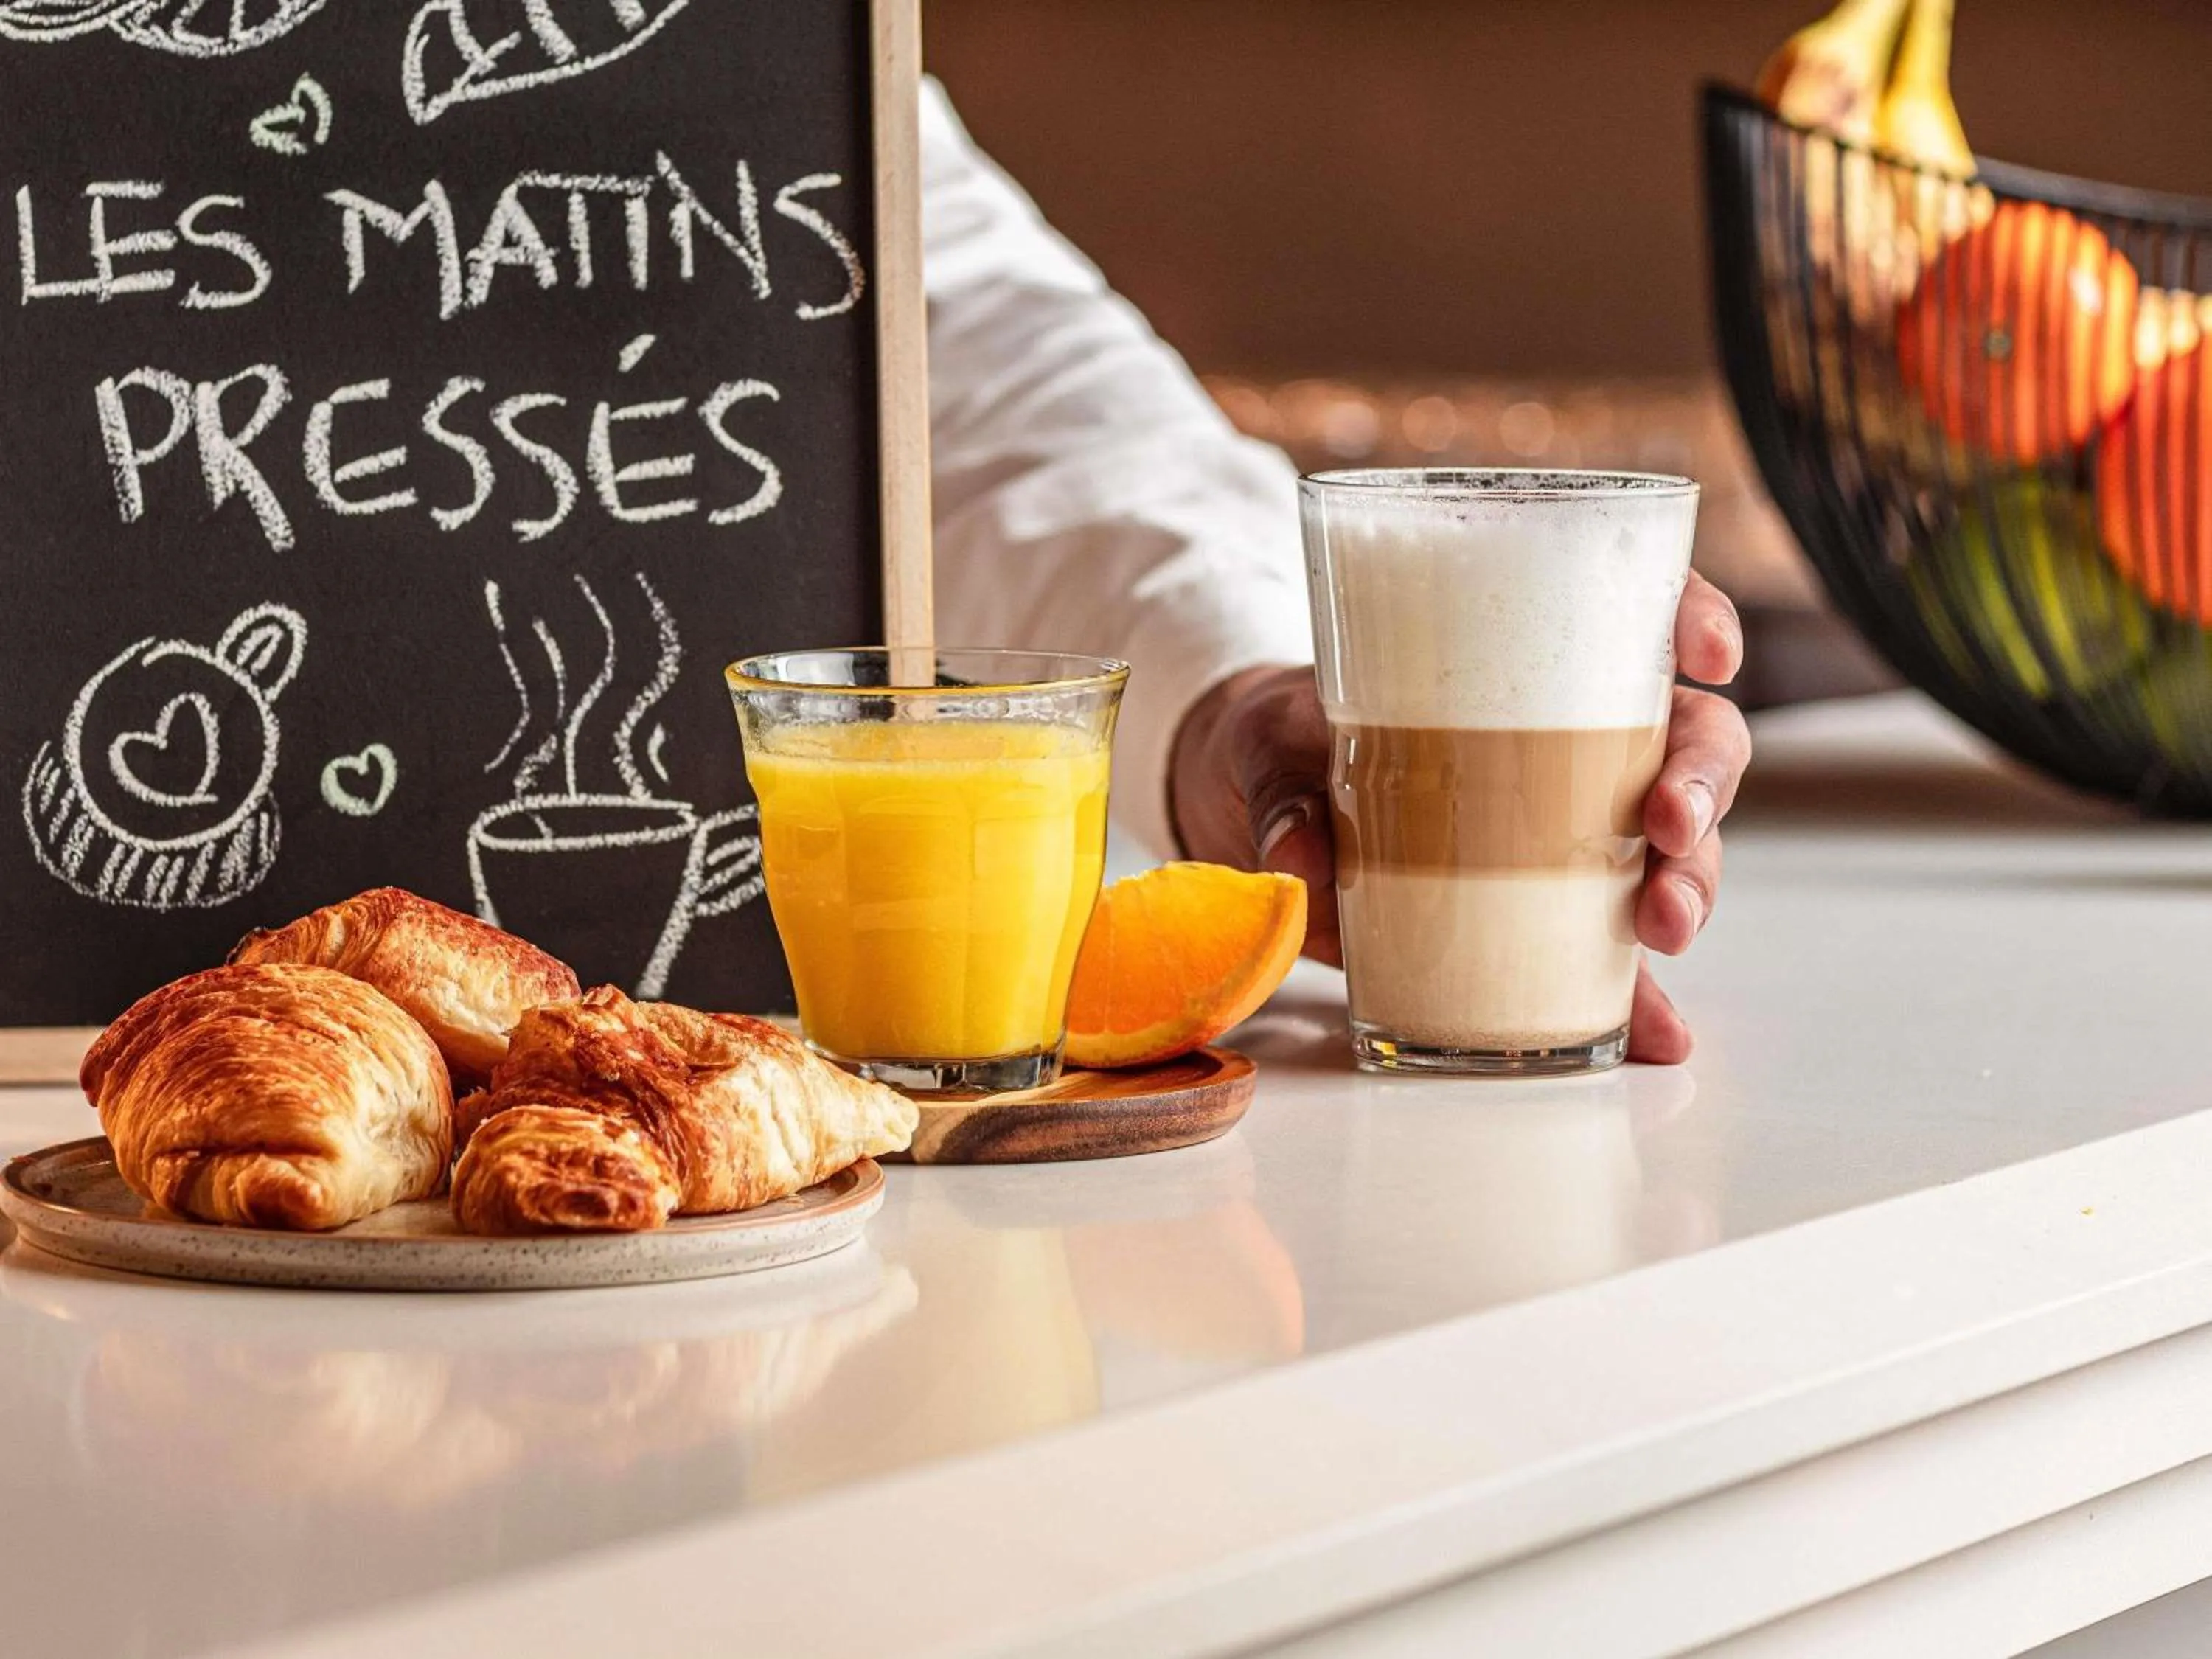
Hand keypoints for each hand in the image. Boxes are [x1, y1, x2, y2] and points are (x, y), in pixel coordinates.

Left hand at [1167, 570, 1751, 1062]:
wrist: (1258, 812)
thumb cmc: (1286, 742)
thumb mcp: (1271, 745)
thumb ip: (1284, 790)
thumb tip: (1298, 850)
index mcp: (1525, 660)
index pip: (1638, 613)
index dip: (1693, 617)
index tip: (1704, 652)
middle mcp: (1573, 740)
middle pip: (1689, 741)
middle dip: (1702, 783)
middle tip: (1671, 824)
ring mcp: (1570, 830)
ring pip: (1675, 848)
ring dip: (1690, 886)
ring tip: (1661, 927)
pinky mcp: (1544, 914)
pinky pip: (1611, 956)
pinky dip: (1640, 997)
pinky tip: (1659, 1032)